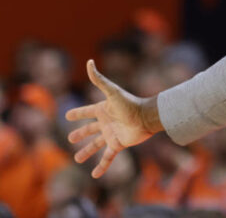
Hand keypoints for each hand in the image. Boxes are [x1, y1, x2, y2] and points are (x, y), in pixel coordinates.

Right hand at [66, 60, 159, 177]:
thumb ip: (99, 79)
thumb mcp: (112, 92)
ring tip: (76, 159)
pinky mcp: (118, 145)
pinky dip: (101, 166)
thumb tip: (89, 62)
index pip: (86, 112)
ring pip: (95, 145)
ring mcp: (111, 134)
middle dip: (80, 134)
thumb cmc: (130, 104)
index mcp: (103, 110)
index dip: (77, 113)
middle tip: (70, 139)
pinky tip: (95, 175)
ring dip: (86, 152)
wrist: (147, 118)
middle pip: (89, 129)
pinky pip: (107, 157)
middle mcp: (106, 123)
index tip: (68, 115)